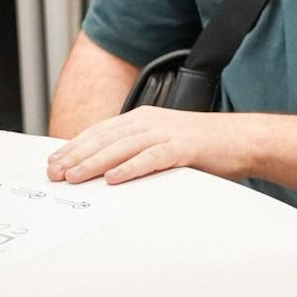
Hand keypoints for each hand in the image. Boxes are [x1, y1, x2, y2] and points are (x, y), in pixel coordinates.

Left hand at [46, 105, 252, 185]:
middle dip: (76, 156)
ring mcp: (167, 132)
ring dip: (95, 163)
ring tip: (74, 176)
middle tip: (54, 173)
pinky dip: (131, 168)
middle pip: (105, 138)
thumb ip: (137, 149)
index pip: (100, 131)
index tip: (53, 162)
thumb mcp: (164, 141)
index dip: (74, 146)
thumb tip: (106, 168)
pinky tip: (114, 179)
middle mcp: (152, 121)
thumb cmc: (204, 146)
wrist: (243, 139)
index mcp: (144, 117)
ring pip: (122, 147)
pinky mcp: (184, 147)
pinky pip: (152, 157)